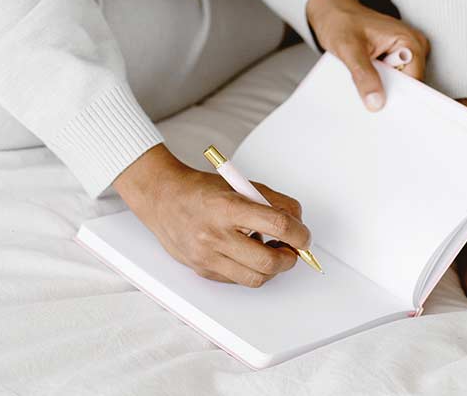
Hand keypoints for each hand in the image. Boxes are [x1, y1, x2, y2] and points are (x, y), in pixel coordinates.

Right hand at [112, 144, 310, 287]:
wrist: (162, 199)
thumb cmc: (201, 190)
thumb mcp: (241, 185)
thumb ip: (273, 202)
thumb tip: (299, 223)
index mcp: (228, 207)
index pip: (277, 226)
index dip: (300, 234)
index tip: (304, 236)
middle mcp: (215, 234)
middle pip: (268, 261)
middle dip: (289, 258)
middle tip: (292, 249)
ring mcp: (207, 256)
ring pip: (255, 278)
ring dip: (272, 268)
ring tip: (271, 251)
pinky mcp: (202, 270)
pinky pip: (238, 280)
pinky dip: (251, 271)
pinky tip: (248, 254)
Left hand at [305, 0, 428, 110]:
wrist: (331, 13)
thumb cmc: (340, 21)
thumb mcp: (349, 49)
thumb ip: (364, 75)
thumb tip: (376, 101)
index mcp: (409, 41)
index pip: (414, 81)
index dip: (399, 96)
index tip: (382, 106)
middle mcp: (411, 46)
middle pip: (408, 84)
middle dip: (388, 92)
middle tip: (367, 95)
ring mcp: (402, 53)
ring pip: (397, 84)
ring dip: (381, 88)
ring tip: (362, 81)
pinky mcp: (392, 58)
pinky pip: (389, 79)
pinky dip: (377, 83)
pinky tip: (364, 81)